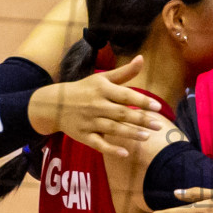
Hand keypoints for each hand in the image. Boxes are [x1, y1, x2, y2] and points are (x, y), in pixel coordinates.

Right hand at [33, 56, 166, 156]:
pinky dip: (110, 149)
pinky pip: (98, 144)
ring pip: (112, 128)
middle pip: (121, 114)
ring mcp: (89, 122)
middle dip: (141, 120)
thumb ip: (124, 72)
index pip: (125, 95)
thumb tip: (142, 58)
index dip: (141, 101)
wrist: (53, 104)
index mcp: (102, 90)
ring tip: (147, 137)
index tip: (158, 107)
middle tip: (159, 126)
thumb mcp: (102, 79)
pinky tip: (125, 153)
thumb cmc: (84, 90)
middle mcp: (96, 105)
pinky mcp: (83, 136)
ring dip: (130, 133)